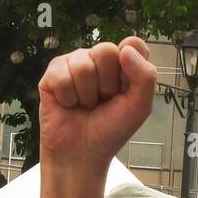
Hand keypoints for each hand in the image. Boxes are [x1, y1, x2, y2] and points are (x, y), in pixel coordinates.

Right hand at [39, 39, 156, 168]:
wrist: (82, 153)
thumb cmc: (111, 130)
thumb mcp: (139, 106)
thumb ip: (145, 75)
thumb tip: (125, 48)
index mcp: (121, 63)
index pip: (131, 43)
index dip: (130, 64)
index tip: (125, 88)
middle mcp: (97, 59)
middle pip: (105, 50)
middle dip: (106, 83)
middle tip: (103, 100)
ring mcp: (73, 65)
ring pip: (82, 64)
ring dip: (86, 94)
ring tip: (85, 105)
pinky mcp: (52, 76)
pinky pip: (61, 75)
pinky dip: (68, 98)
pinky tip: (69, 105)